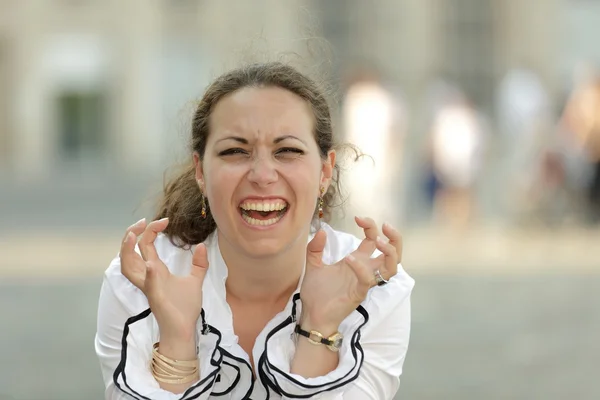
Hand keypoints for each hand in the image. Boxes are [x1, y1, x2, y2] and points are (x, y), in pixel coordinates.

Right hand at [120, 218, 209, 339]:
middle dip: (130, 234)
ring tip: (132, 235)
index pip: (145, 245)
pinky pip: (147, 284)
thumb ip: (198, 264)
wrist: (185, 329)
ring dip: (127, 251)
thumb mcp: (195, 280)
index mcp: (156, 270)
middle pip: (129, 252)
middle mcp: (148, 276)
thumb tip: (201, 246)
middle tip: (141, 222)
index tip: (164, 220)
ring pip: (127, 267)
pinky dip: (148, 273)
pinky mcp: (155, 297)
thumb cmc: (185, 307)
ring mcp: (149, 286)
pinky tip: (151, 263)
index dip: (150, 230)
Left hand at [299, 217, 402, 331]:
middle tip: (385, 225)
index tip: (358, 218)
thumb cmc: (316, 293)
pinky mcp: (359, 293)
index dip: (371, 226)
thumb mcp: (312, 264)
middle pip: (393, 254)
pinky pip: (368, 279)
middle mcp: (365, 270)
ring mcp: (364, 282)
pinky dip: (361, 267)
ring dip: (389, 252)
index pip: (373, 240)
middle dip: (395, 238)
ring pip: (391, 268)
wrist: (311, 314)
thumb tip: (321, 231)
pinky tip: (348, 259)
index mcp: (357, 261)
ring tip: (378, 240)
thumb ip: (315, 248)